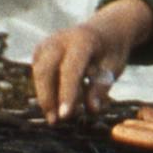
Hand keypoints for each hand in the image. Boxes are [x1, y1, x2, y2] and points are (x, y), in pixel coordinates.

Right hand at [31, 0, 152, 124]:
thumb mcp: (114, 67)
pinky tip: (58, 102)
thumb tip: (91, 109)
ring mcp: (48, 44)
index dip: (67, 94)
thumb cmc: (111, 51)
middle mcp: (60, 39)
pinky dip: (47, 90)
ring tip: (57, 117)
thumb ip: (102, 87)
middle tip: (56, 121)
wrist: (105, 30)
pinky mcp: (41, 52)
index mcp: (83, 40)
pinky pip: (39, 74)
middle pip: (46, 70)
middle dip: (48, 98)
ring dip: (46, 97)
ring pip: (39, 74)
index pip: (70, 69)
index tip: (65, 116)